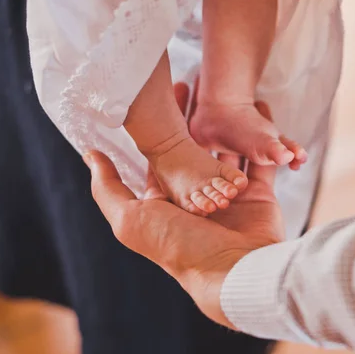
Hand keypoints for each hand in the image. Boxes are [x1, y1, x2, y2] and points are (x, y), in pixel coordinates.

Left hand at [85, 83, 283, 327]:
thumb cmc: (180, 246)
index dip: (165, 124)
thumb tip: (91, 155)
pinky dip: (263, 139)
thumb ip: (109, 189)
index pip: (163, 155)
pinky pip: (260, 161)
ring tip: (227, 92)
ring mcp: (231, 196)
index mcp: (170, 202)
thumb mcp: (132, 221)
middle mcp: (200, 198)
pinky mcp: (259, 196)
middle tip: (197, 82)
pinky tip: (260, 111)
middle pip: (197, 148)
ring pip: (229, 150)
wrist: (234, 271)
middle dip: (197, 116)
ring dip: (229, 124)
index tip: (169, 92)